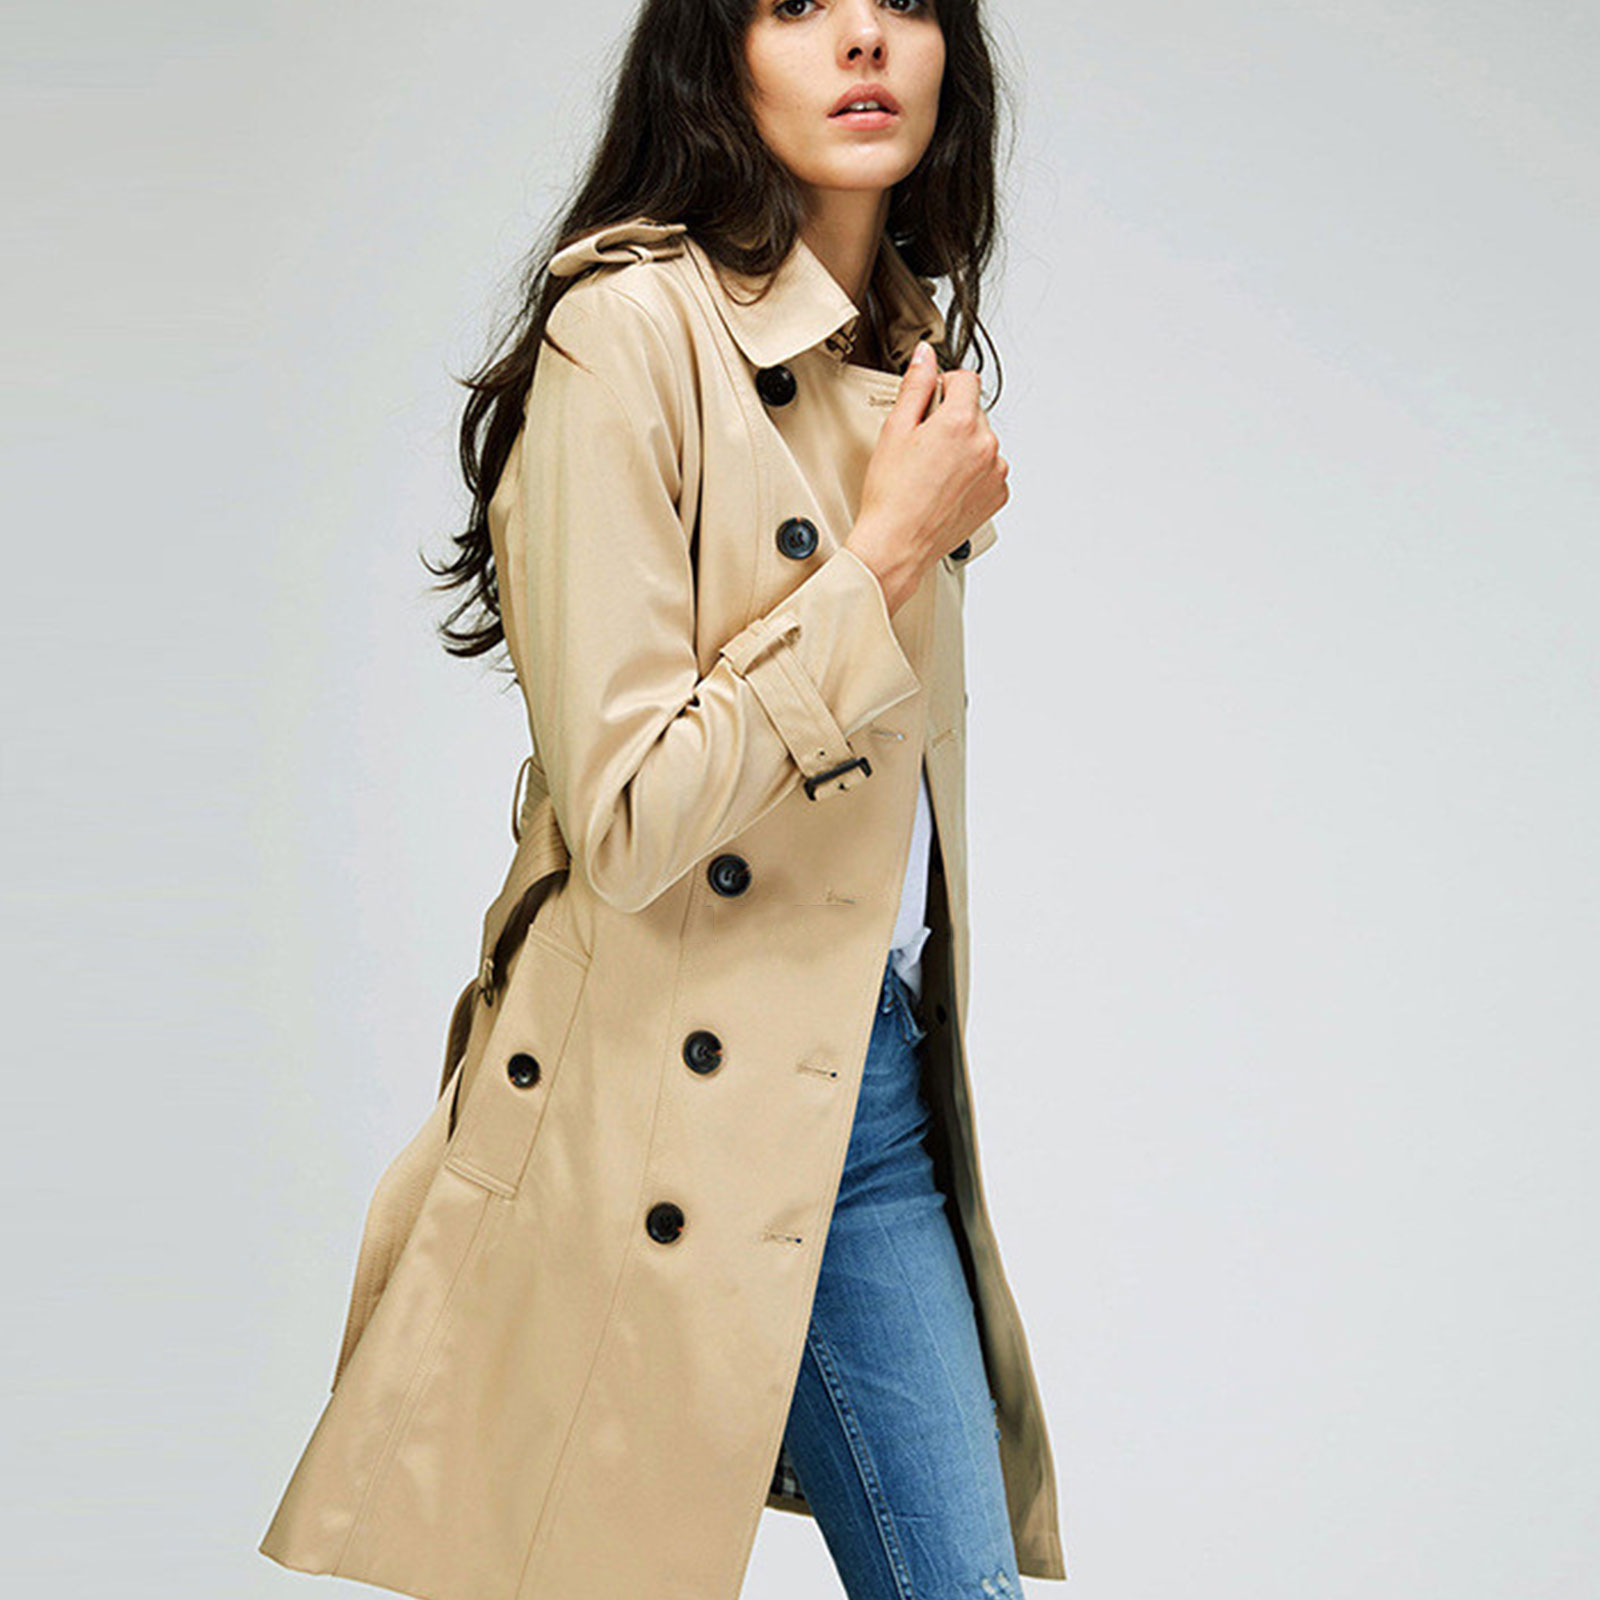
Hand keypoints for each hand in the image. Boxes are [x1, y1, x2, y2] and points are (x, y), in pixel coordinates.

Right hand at [845, 340, 1009, 612]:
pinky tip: (945, 487)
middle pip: (974, 412)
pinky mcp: (997, 496)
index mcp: (961, 423)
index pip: (966, 380)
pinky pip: (989, 470)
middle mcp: (986, 446)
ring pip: (982, 442)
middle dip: (951, 420)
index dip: (944, 386)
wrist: (897, 545)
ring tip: (933, 472)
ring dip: (964, 447)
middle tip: (922, 447)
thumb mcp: (895, 430)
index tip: (929, 402)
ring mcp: (995, 473)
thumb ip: (916, 385)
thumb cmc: (891, 495)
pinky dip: (972, 473)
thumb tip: (926, 355)